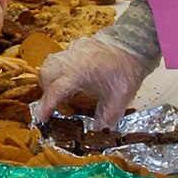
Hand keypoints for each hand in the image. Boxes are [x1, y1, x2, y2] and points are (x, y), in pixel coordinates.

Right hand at [36, 32, 153, 128]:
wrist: (135, 44)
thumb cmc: (127, 70)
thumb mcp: (119, 98)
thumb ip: (107, 117)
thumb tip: (99, 132)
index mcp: (79, 72)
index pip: (56, 90)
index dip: (47, 106)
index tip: (42, 118)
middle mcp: (71, 59)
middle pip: (46, 75)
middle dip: (46, 92)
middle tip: (55, 105)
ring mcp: (72, 50)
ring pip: (49, 64)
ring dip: (50, 79)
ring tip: (62, 92)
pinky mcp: (76, 46)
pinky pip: (60, 58)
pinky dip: (59, 70)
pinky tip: (72, 79)